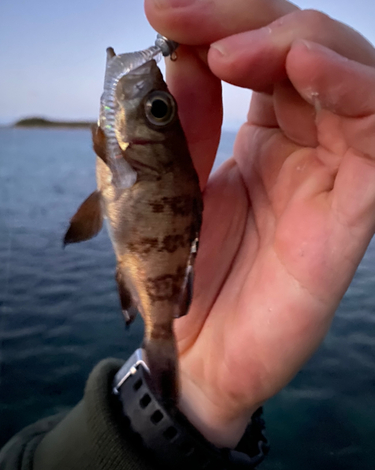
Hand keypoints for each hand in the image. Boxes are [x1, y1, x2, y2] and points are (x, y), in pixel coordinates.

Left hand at [145, 0, 374, 446]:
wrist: (195, 353)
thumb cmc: (181, 275)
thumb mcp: (167, 188)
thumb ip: (182, 127)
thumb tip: (183, 56)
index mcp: (263, 140)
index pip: (260, 53)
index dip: (219, 19)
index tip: (163, 10)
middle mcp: (306, 150)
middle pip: (308, 51)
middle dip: (252, 23)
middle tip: (192, 28)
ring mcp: (333, 178)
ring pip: (352, 81)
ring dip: (301, 45)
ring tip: (239, 51)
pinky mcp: (353, 215)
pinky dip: (354, 94)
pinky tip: (304, 71)